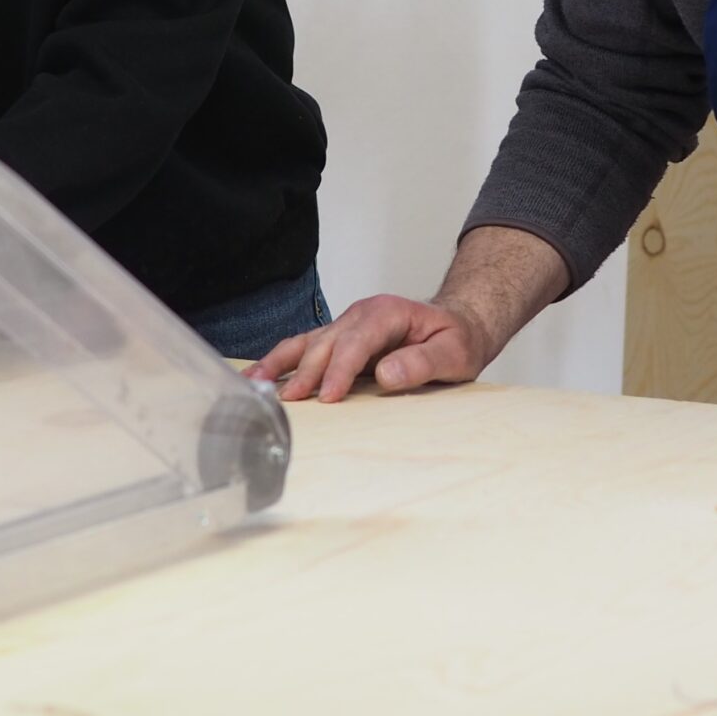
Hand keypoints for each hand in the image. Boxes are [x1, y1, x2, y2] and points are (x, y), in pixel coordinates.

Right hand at [249, 292, 501, 402]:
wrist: (458, 325)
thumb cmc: (457, 339)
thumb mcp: (454, 353)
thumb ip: (422, 362)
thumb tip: (385, 373)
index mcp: (387, 313)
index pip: (356, 342)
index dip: (340, 369)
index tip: (328, 396)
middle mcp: (360, 315)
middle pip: (326, 343)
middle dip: (307, 372)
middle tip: (291, 402)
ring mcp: (346, 325)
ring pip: (307, 342)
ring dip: (282, 363)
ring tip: (258, 385)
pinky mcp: (339, 339)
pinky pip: (305, 347)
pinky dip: (281, 360)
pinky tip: (260, 375)